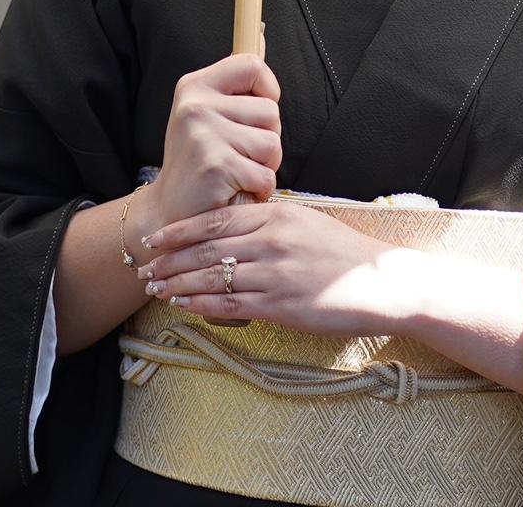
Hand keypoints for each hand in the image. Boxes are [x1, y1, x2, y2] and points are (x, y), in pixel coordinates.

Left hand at [136, 198, 417, 337]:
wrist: (379, 282)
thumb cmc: (342, 252)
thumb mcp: (305, 221)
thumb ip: (270, 221)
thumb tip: (236, 224)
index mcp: (276, 215)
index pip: (216, 220)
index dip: (180, 231)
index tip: (154, 238)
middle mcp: (271, 241)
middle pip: (207, 248)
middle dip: (170, 260)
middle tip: (143, 268)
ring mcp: (275, 274)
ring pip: (214, 277)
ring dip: (179, 284)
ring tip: (156, 289)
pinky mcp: (282, 305)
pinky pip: (233, 304)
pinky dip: (204, 305)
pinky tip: (185, 306)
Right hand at [146, 52, 281, 236]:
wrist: (169, 214)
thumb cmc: (198, 163)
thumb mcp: (208, 113)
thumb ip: (236, 82)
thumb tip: (259, 32)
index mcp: (195, 85)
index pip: (252, 65)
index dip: (267, 91)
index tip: (254, 114)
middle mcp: (195, 104)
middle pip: (270, 111)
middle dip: (266, 139)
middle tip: (237, 155)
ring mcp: (203, 134)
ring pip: (272, 143)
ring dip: (264, 166)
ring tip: (236, 173)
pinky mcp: (216, 165)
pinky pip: (265, 174)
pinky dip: (258, 189)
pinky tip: (234, 191)